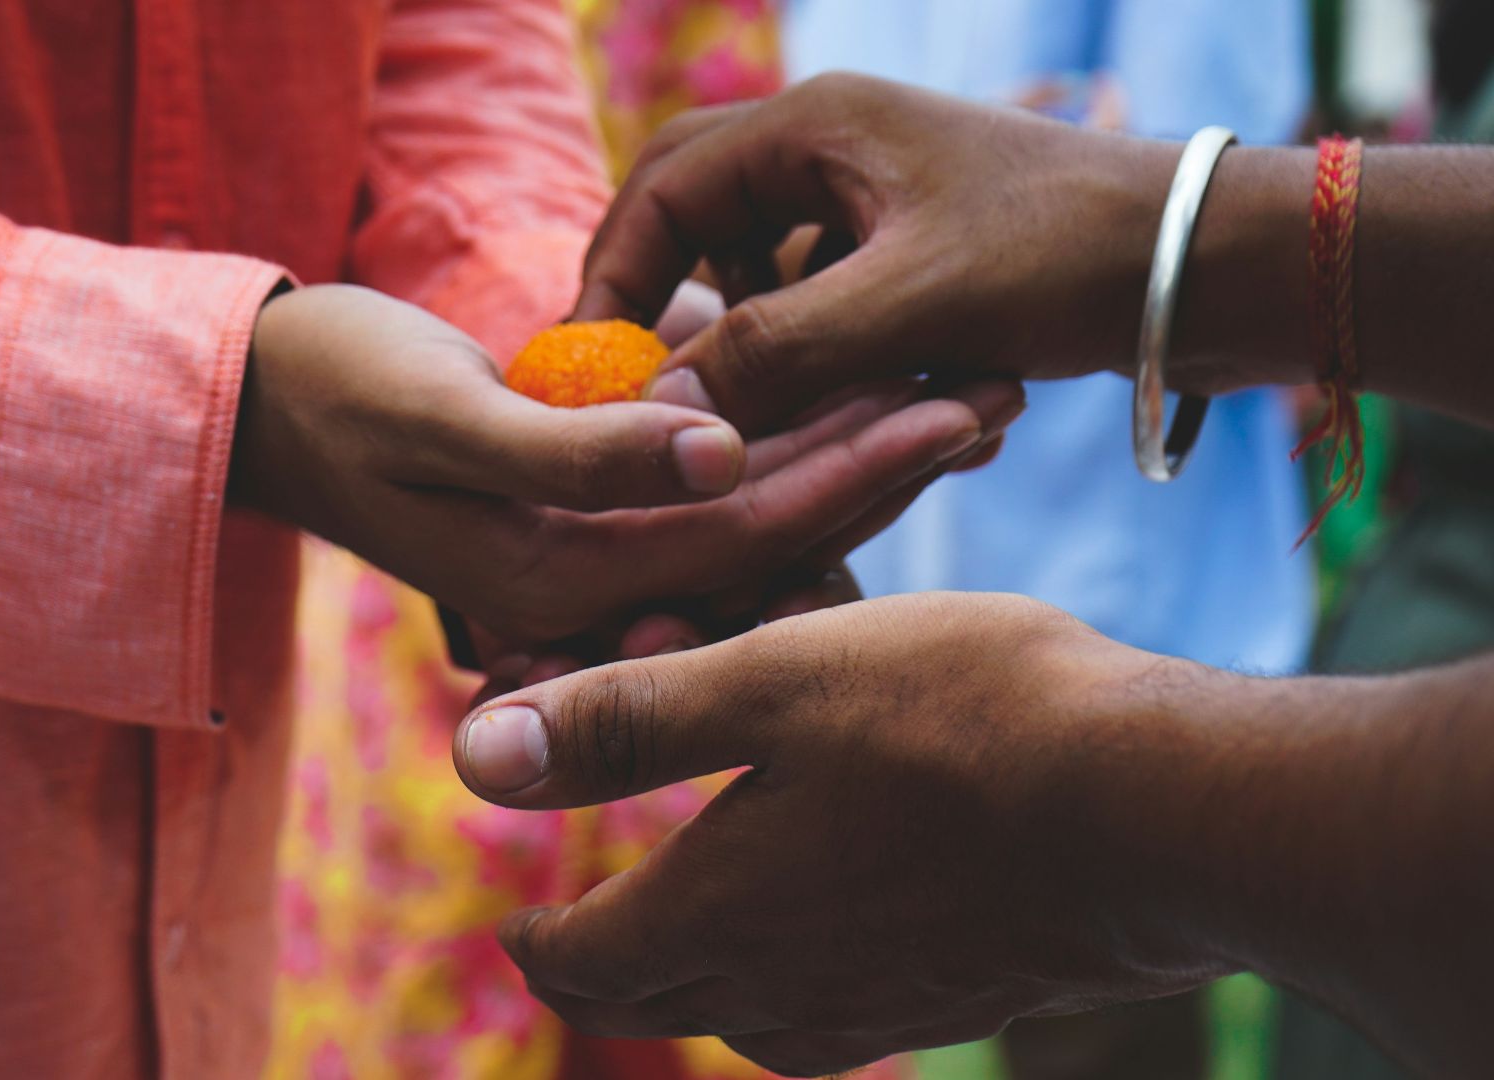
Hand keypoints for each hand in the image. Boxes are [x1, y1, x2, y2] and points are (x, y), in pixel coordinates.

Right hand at [234, 284, 1022, 644]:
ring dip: (856, 450)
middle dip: (886, 460)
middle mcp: (596, 576)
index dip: (856, 466)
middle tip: (1000, 388)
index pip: (747, 522)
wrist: (270, 405)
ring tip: (964, 389)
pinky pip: (716, 487)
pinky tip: (860, 397)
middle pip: (775, 527)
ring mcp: (598, 548)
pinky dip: (791, 440)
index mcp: (567, 566)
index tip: (957, 406)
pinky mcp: (594, 513)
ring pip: (759, 509)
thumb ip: (579, 448)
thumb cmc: (339, 393)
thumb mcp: (444, 414)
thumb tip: (722, 451)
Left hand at [450, 593, 1231, 1076]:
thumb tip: (475, 755)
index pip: (582, 963)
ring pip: (748, 1023)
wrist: (1166, 810)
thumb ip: (625, 722)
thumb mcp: (771, 680)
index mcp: (717, 911)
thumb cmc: (963, 718)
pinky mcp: (959, 1002)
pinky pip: (839, 1021)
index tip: (515, 920)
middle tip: (583, 928)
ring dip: (697, 982)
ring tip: (695, 932)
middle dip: (602, 968)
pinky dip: (794, 989)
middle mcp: (785, 985)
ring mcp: (879, 1006)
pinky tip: (828, 941)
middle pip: (655, 1005)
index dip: (535, 941)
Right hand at [575, 74, 1282, 433]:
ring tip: (770, 413)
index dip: (614, 281)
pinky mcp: (906, 249)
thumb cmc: (1068, 256)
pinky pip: (821, 301)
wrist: (1211, 267)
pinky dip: (820, 357)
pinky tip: (864, 407)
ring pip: (755, 270)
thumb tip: (657, 408)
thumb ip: (774, 350)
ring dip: (751, 342)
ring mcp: (869, 198)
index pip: (660, 189)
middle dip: (666, 308)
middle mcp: (830, 148)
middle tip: (640, 394)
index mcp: (814, 125)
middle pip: (692, 218)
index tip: (591, 372)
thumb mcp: (907, 307)